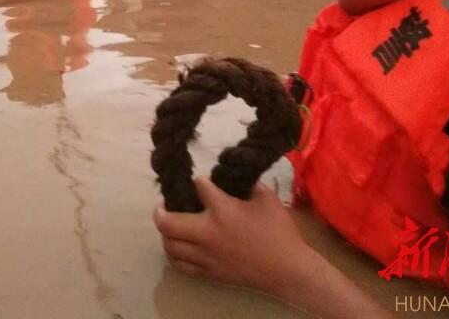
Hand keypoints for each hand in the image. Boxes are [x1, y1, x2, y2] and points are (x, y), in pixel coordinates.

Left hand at [153, 177, 314, 295]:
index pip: (199, 186)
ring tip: (170, 227)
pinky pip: (179, 265)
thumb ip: (249, 184)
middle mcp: (207, 233)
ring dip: (166, 233)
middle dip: (160, 209)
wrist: (288, 271)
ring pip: (169, 245)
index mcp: (223, 210)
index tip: (200, 181)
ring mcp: (205, 255)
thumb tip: (236, 176)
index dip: (198, 181)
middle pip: (167, 221)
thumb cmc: (279, 232)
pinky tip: (178, 248)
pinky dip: (174, 254)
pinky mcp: (209, 273)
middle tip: (163, 205)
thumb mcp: (267, 198)